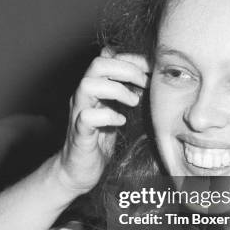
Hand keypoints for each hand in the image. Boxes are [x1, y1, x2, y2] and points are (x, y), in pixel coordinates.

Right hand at [56, 48, 149, 197]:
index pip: (108, 58)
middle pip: (97, 64)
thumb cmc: (100, 139)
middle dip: (126, 69)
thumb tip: (143, 73)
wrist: (77, 170)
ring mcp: (78, 113)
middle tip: (144, 83)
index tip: (151, 69)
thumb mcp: (116, 109)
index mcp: (93, 88)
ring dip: (116, 89)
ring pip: (87, 85)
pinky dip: (107, 116)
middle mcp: (83, 96)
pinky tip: (121, 121)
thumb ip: (124, 90)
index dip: (131, 59)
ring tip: (133, 102)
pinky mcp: (79, 134)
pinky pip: (87, 117)